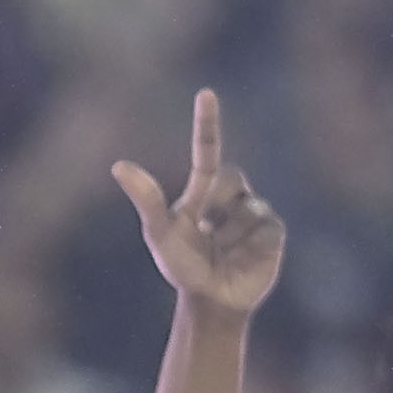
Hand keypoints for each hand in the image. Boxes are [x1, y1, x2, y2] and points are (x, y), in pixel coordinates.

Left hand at [112, 90, 284, 316]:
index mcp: (202, 193)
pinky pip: (265, 225)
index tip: (205, 93)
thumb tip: (118, 166)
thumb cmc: (183, 267)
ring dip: (230, 230)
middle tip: (206, 229)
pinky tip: (243, 256)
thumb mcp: (161, 233)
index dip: (206, 124)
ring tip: (223, 249)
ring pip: (248, 204)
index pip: (206, 152)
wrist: (212, 300)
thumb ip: (146, 200)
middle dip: (217, 199)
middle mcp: (230, 197)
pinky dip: (249, 242)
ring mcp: (254, 212)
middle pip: (230, 175)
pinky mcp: (273, 231)